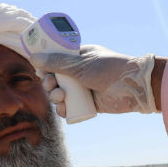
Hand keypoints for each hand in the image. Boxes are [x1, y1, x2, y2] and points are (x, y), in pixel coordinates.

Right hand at [30, 45, 159, 116]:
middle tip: (51, 86)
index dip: (46, 66)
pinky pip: (71, 107)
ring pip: (61, 94)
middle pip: (55, 79)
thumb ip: (57, 62)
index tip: (40, 71)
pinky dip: (64, 110)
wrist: (134, 87)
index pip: (56, 59)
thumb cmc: (109, 69)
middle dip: (49, 84)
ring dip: (55, 98)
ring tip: (59, 98)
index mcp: (79, 56)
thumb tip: (33, 58)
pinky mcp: (89, 103)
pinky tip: (63, 110)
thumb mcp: (80, 64)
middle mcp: (79, 72)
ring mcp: (84, 88)